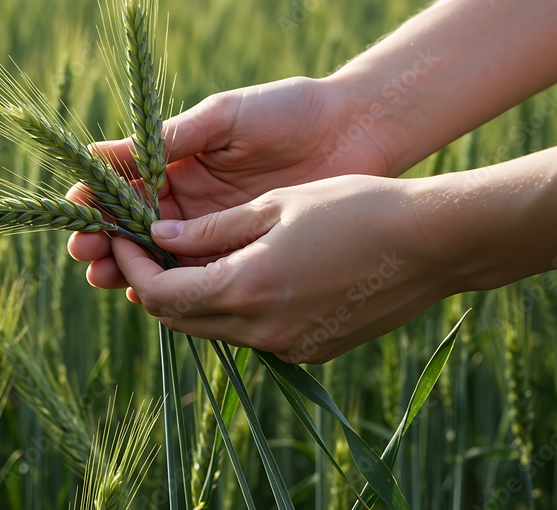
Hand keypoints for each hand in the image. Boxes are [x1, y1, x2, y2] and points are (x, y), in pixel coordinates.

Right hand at [68, 76, 393, 287]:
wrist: (355, 131)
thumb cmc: (288, 111)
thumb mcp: (224, 119)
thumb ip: (171, 140)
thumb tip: (100, 152)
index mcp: (178, 165)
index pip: (125, 189)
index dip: (97, 202)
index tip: (77, 213)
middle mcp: (189, 203)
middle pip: (133, 230)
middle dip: (104, 242)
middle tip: (86, 253)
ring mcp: (214, 232)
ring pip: (160, 260)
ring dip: (128, 269)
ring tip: (104, 274)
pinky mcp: (242, 256)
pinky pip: (200, 278)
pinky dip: (173, 287)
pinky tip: (148, 292)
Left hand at [110, 174, 446, 363]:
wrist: (433, 244)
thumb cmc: (355, 208)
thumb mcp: (275, 206)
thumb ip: (211, 229)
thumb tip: (159, 235)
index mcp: (245, 289)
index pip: (159, 294)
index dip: (132, 266)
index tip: (123, 237)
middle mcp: (261, 330)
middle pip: (180, 318)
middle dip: (154, 283)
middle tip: (149, 245)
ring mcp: (287, 347)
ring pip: (214, 328)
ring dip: (193, 295)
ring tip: (194, 254)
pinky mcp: (310, 350)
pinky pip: (251, 334)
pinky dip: (232, 308)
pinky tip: (245, 273)